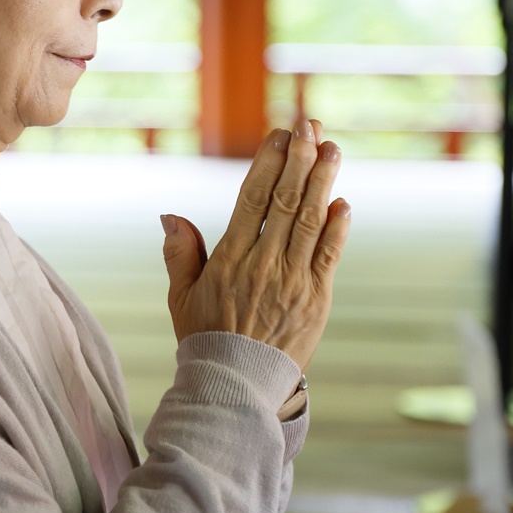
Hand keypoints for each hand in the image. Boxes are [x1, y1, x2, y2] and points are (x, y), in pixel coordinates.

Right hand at [159, 121, 349, 373]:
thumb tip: (169, 214)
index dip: (268, 162)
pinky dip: (337, 229)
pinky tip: (343, 202)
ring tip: (332, 149)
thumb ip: (180, 252)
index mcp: (229, 258)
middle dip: (300, 158)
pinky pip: (329, 257)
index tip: (279, 134)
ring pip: (311, 221)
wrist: (236, 387)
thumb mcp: (181, 295)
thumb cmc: (205, 338)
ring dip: (323, 181)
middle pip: (286, 200)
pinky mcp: (316, 300)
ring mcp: (293, 282)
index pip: (252, 198)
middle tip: (310, 125)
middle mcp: (263, 264)